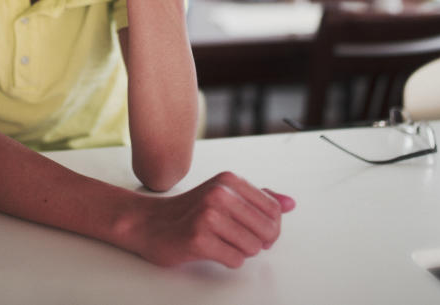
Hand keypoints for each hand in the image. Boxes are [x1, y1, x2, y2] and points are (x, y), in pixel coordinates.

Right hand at [124, 171, 295, 267]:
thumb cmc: (189, 212)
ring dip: (242, 251)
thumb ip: (258, 198)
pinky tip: (214, 250)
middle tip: (241, 241)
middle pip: (268, 229)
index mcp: (229, 180)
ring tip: (223, 243)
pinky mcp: (199, 239)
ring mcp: (208, 216)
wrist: (149, 224)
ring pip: (253, 247)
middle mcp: (220, 194)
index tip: (256, 231)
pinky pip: (235, 259)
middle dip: (259, 242)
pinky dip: (229, 260)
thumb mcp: (224, 195)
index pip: (274, 209)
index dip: (270, 226)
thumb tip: (290, 203)